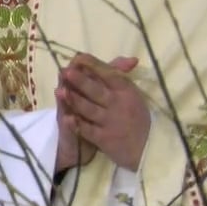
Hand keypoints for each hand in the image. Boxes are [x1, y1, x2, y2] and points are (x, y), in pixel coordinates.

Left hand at [56, 54, 148, 170]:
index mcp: (127, 91)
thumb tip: (128, 58)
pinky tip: (67, 119)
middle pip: (97, 90)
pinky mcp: (105, 139)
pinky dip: (77, 125)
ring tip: (60, 92)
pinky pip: (88, 130)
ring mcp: (111, 122)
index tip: (78, 57)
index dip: (94, 65)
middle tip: (66, 72)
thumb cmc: (135, 116)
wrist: (146, 147)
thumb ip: (123, 77)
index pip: (110, 74)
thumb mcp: (133, 95)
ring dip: (74, 100)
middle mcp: (120, 105)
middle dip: (81, 81)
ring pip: (89, 109)